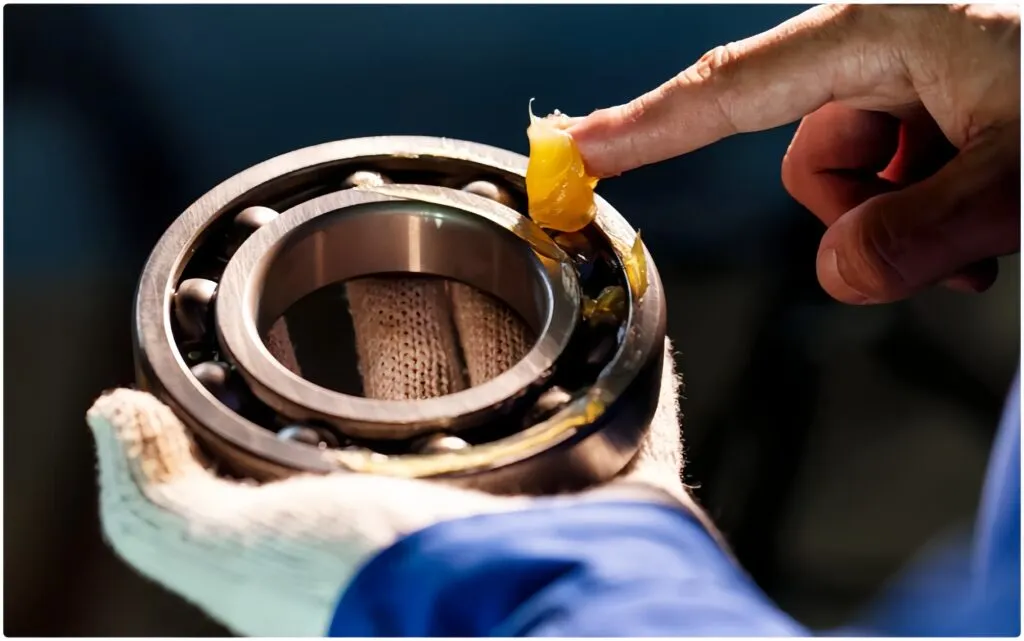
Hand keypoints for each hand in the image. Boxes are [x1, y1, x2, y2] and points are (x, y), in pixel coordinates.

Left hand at [87, 278, 695, 635]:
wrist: (522, 620)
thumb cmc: (385, 595)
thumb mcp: (240, 555)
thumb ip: (157, 506)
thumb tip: (112, 413)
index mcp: (382, 531)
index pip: (357, 445)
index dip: (341, 390)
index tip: (325, 313)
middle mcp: (471, 516)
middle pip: (461, 418)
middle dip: (449, 354)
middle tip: (432, 273)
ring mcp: (557, 498)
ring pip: (550, 402)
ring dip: (539, 348)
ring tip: (523, 268)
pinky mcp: (633, 480)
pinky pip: (638, 400)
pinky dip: (633, 354)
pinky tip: (612, 291)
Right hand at [569, 4, 1019, 303]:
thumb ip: (921, 231)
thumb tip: (837, 276)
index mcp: (883, 28)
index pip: (728, 92)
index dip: (643, 128)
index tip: (572, 150)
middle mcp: (890, 45)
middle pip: (809, 157)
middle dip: (868, 213)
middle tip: (957, 233)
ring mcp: (921, 80)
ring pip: (859, 182)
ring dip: (916, 222)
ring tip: (997, 220)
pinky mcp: (949, 108)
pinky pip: (902, 180)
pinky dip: (941, 216)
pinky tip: (999, 214)